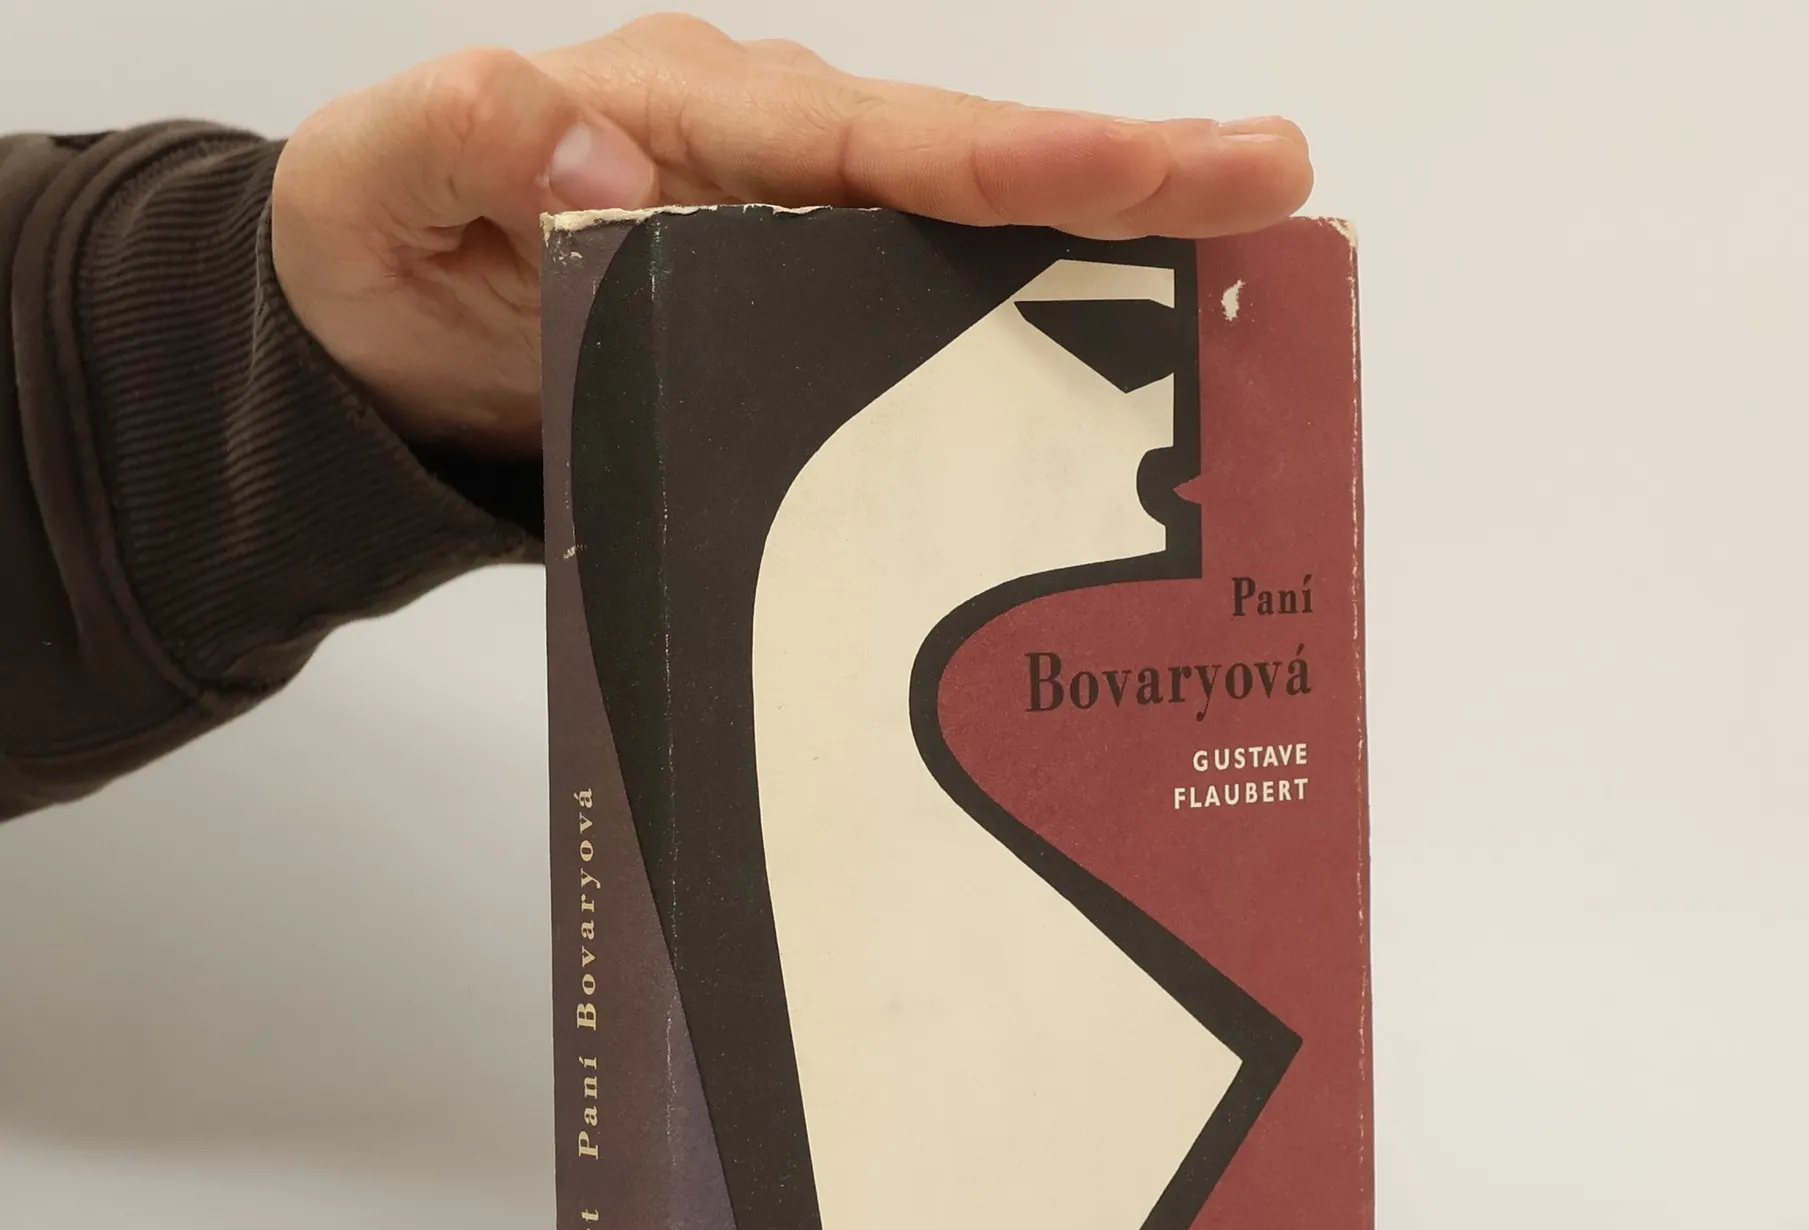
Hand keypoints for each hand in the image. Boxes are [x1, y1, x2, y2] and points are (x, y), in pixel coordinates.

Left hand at [271, 13, 1311, 456]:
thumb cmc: (383, 245)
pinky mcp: (793, 315)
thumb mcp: (383, 184)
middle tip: (1276, 187)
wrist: (375, 328)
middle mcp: (767, 161)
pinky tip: (1109, 378)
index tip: (1158, 167)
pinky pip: (919, 320)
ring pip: (965, 243)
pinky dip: (1020, 336)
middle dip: (1122, 178)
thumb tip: (589, 149)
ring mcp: (791, 239)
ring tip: (1247, 277)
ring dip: (1105, 258)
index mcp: (689, 116)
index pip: (876, 139)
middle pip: (963, 172)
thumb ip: (467, 145)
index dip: (1019, 156)